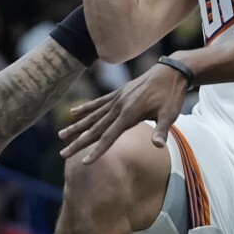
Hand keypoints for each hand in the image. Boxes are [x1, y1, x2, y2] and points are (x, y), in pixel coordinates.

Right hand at [58, 60, 188, 163]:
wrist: (172, 71)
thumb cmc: (172, 95)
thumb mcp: (170, 113)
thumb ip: (162, 130)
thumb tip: (158, 146)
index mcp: (130, 113)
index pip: (109, 136)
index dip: (97, 150)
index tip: (84, 162)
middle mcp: (119, 106)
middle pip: (95, 128)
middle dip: (79, 142)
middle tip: (63, 154)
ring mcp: (117, 98)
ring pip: (92, 115)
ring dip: (77, 126)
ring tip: (61, 135)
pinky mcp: (119, 93)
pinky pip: (98, 102)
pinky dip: (85, 108)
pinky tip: (73, 113)